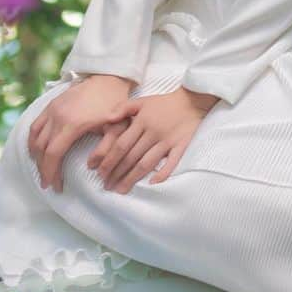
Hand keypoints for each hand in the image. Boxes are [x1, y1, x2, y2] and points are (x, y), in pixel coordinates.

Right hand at [28, 76, 140, 193]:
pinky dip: (33, 140)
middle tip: (48, 183)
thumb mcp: (117, 127)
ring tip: (42, 169)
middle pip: (41, 149)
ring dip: (36, 156)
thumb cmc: (114, 104)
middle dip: (43, 169)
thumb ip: (107, 149)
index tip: (56, 187)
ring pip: (35, 137)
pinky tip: (37, 149)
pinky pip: (35, 125)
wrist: (108, 77)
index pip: (53, 154)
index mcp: (72, 124)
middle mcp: (57, 116)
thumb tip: (92, 167)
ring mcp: (52, 108)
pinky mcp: (51, 103)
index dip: (51, 173)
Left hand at [87, 88, 213, 193]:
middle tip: (106, 186)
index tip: (100, 173)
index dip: (109, 160)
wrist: (191, 101)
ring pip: (147, 163)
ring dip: (132, 178)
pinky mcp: (181, 145)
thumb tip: (107, 119)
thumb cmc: (164, 103)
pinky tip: (152, 183)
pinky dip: (162, 173)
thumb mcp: (142, 101)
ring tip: (121, 190)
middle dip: (117, 173)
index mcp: (142, 121)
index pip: (121, 144)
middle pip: (131, 157)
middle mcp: (153, 132)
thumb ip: (123, 108)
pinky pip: (172, 162)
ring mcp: (167, 140)